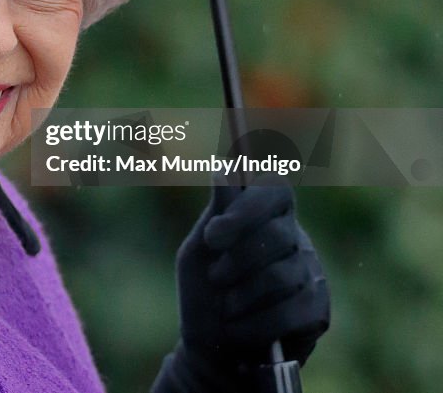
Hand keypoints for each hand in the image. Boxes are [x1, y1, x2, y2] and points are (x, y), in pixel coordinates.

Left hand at [152, 182, 329, 392]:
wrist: (213, 348)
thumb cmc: (204, 291)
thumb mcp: (198, 251)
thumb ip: (214, 214)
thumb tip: (225, 169)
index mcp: (264, 215)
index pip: (274, 187)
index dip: (247, 208)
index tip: (213, 235)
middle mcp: (294, 238)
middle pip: (275, 234)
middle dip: (235, 261)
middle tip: (215, 279)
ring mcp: (310, 274)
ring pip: (282, 276)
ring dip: (242, 296)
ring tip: (226, 307)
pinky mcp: (318, 310)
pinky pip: (293, 311)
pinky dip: (257, 323)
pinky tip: (241, 328)